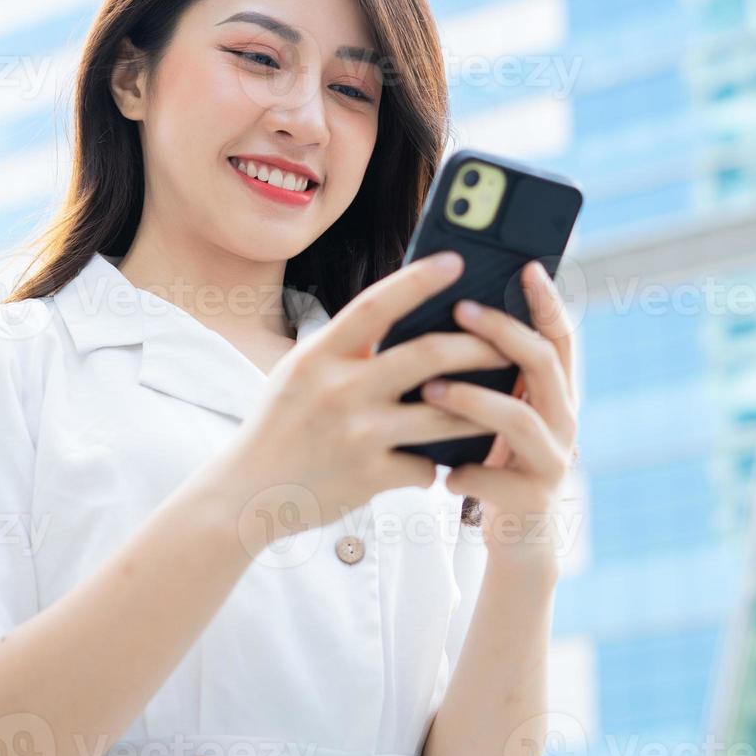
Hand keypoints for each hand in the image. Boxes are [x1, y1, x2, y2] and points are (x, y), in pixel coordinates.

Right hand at [216, 251, 511, 550]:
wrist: (246, 493)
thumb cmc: (280, 425)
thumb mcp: (301, 371)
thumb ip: (347, 347)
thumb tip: (403, 317)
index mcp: (321, 355)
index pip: (376, 305)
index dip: (418, 280)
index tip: (456, 262)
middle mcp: (340, 389)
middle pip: (427, 356)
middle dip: (478, 346)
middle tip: (509, 342)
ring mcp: (357, 434)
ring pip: (443, 413)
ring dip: (480, 408)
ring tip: (507, 401)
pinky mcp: (370, 477)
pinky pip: (426, 466)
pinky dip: (439, 465)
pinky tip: (446, 465)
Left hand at [419, 259, 577, 572]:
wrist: (518, 539)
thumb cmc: (495, 462)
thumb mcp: (499, 415)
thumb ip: (488, 377)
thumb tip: (445, 319)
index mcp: (555, 394)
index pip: (560, 337)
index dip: (546, 301)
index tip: (526, 266)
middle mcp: (564, 421)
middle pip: (543, 364)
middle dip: (502, 332)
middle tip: (461, 308)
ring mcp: (552, 461)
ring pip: (519, 419)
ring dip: (472, 399)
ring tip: (430, 389)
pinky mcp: (532, 499)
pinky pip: (495, 478)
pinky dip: (465, 472)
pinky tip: (442, 473)